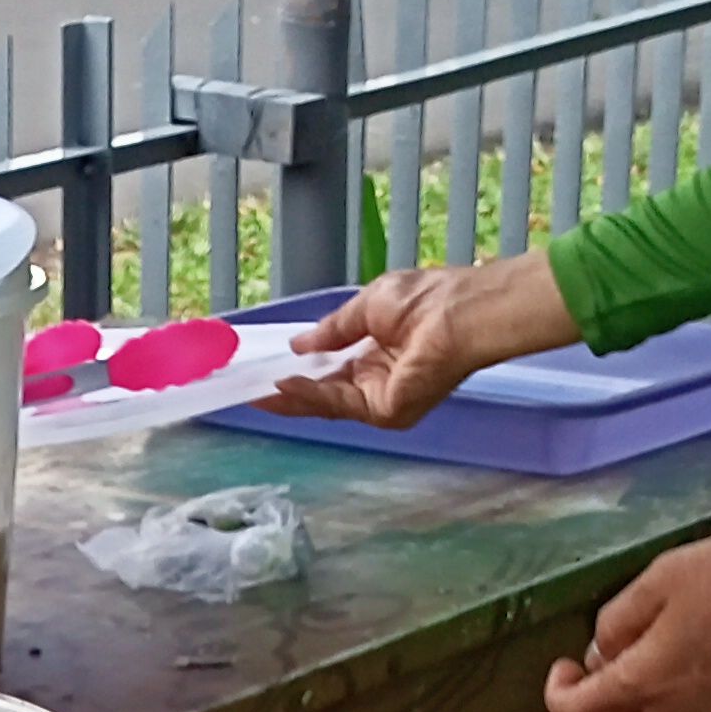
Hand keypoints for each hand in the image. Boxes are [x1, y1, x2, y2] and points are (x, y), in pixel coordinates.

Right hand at [264, 256, 578, 428]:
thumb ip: (333, 330)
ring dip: (291, 397)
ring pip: (326, 403)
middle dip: (287, 391)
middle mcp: (378, 382)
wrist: (461, 312)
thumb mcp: (367, 306)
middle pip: (323, 393)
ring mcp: (381, 401)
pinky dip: (309, 397)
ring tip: (257, 392)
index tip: (268, 369)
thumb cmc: (427, 299)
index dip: (300, 370)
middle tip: (249, 389)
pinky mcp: (386, 412)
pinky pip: (338, 405)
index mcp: (377, 355)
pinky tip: (282, 387)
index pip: (330, 370)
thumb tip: (299, 344)